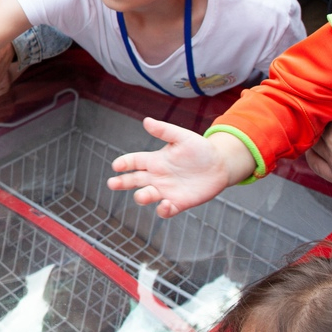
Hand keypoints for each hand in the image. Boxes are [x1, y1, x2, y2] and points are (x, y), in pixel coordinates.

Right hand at [108, 119, 246, 217]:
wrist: (220, 165)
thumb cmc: (200, 149)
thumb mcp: (182, 137)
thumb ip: (164, 130)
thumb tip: (146, 121)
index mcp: (155, 160)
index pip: (134, 161)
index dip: (124, 163)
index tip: (116, 165)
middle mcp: (157, 176)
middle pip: (134, 180)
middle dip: (121, 182)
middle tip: (112, 183)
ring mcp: (166, 190)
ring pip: (147, 196)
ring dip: (141, 197)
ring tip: (142, 195)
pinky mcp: (178, 203)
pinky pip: (166, 210)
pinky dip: (162, 210)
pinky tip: (165, 204)